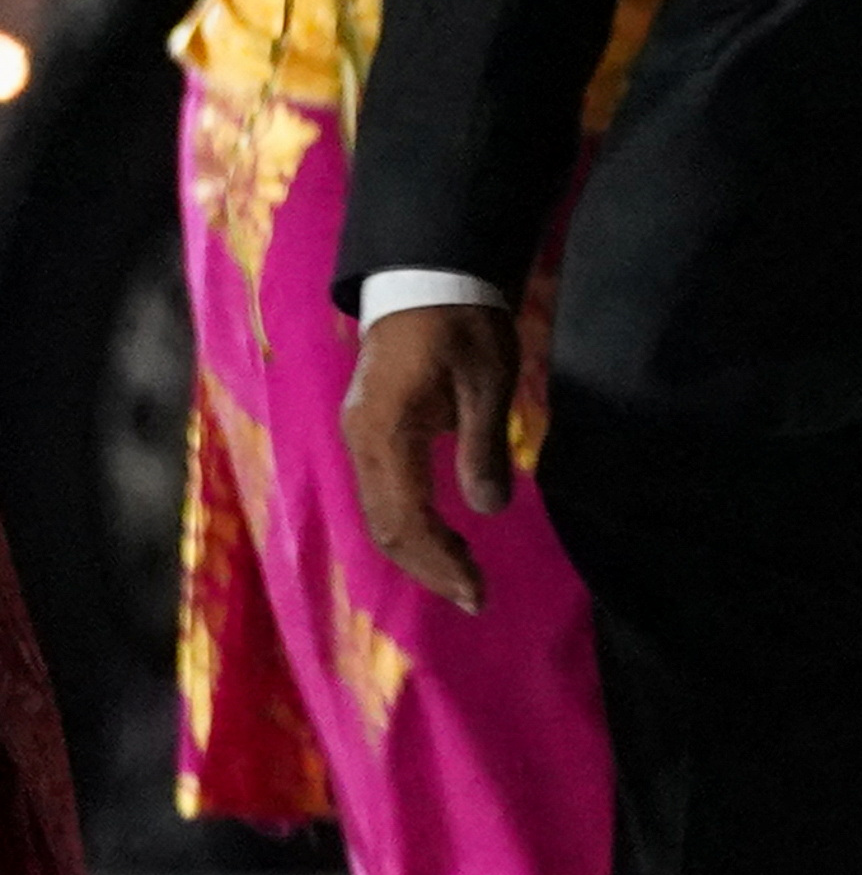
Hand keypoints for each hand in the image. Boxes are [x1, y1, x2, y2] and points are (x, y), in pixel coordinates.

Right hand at [345, 301, 519, 612]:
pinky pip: (381, 495)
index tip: (478, 591)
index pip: (407, 520)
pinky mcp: (367, 433)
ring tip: (460, 579)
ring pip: (379, 515)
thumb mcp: (487, 378)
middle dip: (429, 568)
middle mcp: (361, 444)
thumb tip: (488, 510)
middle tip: (475, 597)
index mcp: (388, 434)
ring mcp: (359, 439)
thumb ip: (483, 445)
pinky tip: (437, 540)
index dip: (441, 562)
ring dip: (416, 553)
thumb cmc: (462, 321)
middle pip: (386, 527)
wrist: (425, 277)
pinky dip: (407, 526)